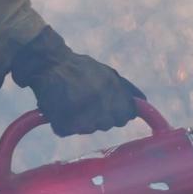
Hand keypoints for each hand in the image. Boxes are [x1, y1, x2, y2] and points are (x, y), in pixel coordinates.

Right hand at [11, 27, 142, 135]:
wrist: (48, 63)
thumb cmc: (80, 67)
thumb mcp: (108, 72)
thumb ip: (127, 88)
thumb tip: (144, 102)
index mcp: (113, 90)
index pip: (126, 115)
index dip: (118, 112)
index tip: (107, 105)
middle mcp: (100, 104)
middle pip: (108, 123)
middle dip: (99, 116)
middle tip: (85, 101)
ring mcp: (82, 116)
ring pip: (89, 128)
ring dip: (81, 120)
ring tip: (71, 102)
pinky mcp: (64, 124)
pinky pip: (68, 130)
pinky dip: (63, 123)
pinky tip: (60, 107)